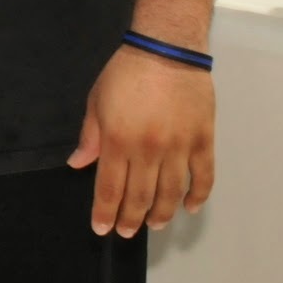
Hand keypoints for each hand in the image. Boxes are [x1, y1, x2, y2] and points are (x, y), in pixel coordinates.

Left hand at [67, 45, 215, 237]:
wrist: (167, 50)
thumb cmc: (125, 73)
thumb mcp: (96, 101)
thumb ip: (90, 137)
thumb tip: (78, 164)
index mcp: (118, 141)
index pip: (110, 189)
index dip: (105, 213)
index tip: (102, 229)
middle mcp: (148, 150)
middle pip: (141, 196)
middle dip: (131, 219)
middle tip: (126, 232)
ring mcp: (179, 147)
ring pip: (172, 192)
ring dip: (162, 213)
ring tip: (155, 224)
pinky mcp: (203, 140)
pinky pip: (203, 176)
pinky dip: (197, 195)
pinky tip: (189, 207)